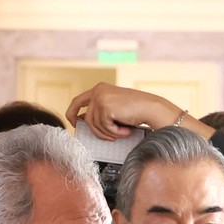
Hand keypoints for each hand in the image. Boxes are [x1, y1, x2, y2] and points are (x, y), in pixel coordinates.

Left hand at [66, 82, 185, 139]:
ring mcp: (100, 98)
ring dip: (107, 133)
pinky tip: (125, 130)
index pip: (78, 100)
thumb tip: (82, 120)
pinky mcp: (105, 107)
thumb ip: (99, 111)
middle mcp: (98, 91)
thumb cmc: (136, 109)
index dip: (72, 112)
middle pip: (83, 114)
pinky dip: (114, 133)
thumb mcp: (114, 108)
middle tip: (91, 134)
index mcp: (100, 88)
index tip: (74, 122)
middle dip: (83, 126)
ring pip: (94, 125)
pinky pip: (103, 128)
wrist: (151, 108)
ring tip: (121, 132)